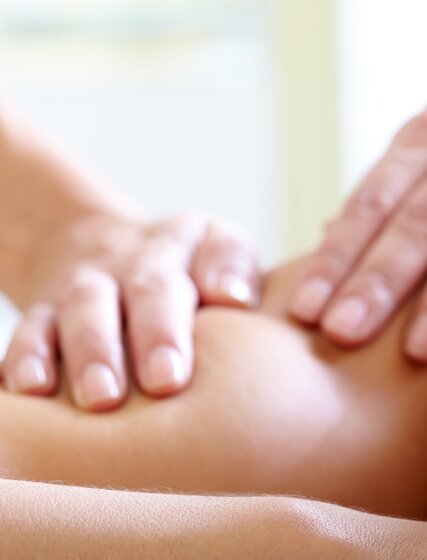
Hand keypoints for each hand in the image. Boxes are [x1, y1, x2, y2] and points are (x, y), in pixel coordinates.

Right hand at [0, 210, 258, 410]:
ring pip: (82, 309)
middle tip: (158, 384)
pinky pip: (30, 328)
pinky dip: (26, 357)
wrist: (103, 243)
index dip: (174, 324)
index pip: (187, 273)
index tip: (174, 372)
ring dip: (89, 352)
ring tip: (98, 397)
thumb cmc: (180, 263)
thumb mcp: (216, 243)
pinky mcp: (46, 309)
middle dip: (149, 336)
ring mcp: (85, 286)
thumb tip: (233, 297)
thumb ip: (233, 265)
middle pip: (141, 292)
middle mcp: (131, 263)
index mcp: (180, 248)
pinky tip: (28, 390)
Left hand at [289, 109, 426, 360]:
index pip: (368, 206)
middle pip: (414, 226)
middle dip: (379, 282)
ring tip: (414, 353)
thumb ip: (380, 200)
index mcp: (419, 144)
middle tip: (341, 332)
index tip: (304, 310)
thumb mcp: (413, 163)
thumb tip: (325, 226)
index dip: (335, 258)